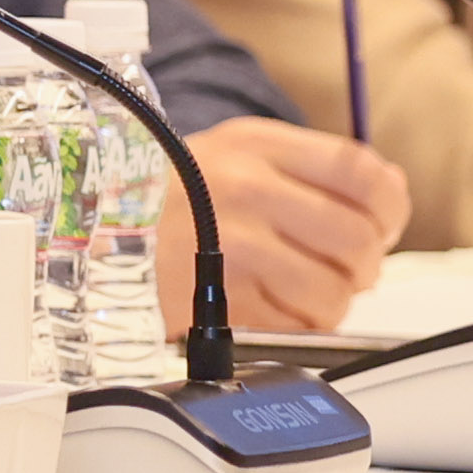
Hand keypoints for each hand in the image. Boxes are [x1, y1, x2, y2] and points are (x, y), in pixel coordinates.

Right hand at [176, 117, 407, 336]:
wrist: (83, 229)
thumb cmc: (167, 194)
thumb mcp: (232, 153)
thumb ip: (310, 169)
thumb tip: (387, 204)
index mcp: (253, 146)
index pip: (361, 172)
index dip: (390, 207)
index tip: (381, 223)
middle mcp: (242, 191)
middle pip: (357, 237)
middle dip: (363, 263)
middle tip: (343, 268)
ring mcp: (228, 248)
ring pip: (333, 291)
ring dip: (331, 301)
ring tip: (304, 292)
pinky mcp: (214, 299)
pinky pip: (294, 326)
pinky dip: (296, 325)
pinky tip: (271, 307)